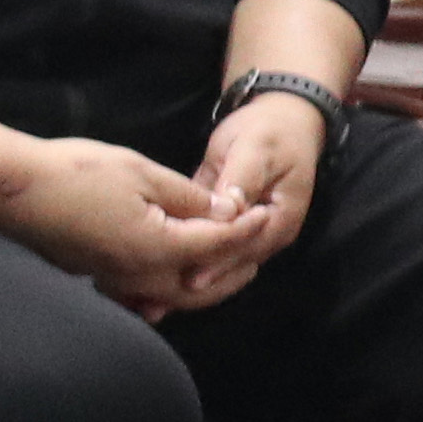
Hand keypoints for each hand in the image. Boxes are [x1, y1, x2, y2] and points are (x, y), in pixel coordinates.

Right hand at [0, 127, 252, 311]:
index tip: (267, 213)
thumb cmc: (74, 174)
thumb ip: (187, 196)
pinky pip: (144, 292)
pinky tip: (171, 271)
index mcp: (157, 248)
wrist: (10, 190)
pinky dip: (169, 287)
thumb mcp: (141, 172)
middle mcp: (139, 275)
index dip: (247, 228)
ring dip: (204, 284)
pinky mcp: (94, 275)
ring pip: (172, 298)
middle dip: (234, 271)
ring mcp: (113, 280)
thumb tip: (220, 210)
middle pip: (202, 289)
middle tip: (257, 252)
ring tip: (223, 265)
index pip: (218, 244)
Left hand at [160, 93, 329, 310]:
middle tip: (156, 302)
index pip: (247, 250)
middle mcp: (263, 235)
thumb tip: (230, 208)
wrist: (277, 118)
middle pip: (228, 267)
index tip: (190, 280)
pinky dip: (175, 262)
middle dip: (195, 285)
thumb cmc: (269, 131)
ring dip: (180, 281)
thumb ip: (242, 179)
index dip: (219, 265)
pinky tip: (143, 279)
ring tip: (146, 303)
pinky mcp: (219, 225)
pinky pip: (198, 248)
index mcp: (278, 220)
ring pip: (211, 263)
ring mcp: (241, 234)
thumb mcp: (256, 150)